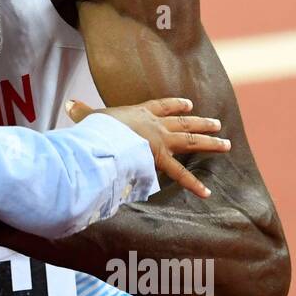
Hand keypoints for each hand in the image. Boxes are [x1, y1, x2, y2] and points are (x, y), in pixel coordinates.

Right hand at [65, 97, 229, 198]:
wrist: (105, 135)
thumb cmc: (97, 126)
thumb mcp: (90, 116)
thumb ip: (82, 112)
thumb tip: (69, 103)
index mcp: (139, 112)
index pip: (162, 106)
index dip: (175, 105)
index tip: (189, 104)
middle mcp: (155, 125)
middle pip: (183, 122)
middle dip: (201, 123)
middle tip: (217, 124)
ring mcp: (161, 141)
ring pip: (190, 141)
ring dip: (210, 143)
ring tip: (226, 145)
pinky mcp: (160, 159)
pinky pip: (180, 174)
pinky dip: (193, 184)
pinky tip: (207, 192)